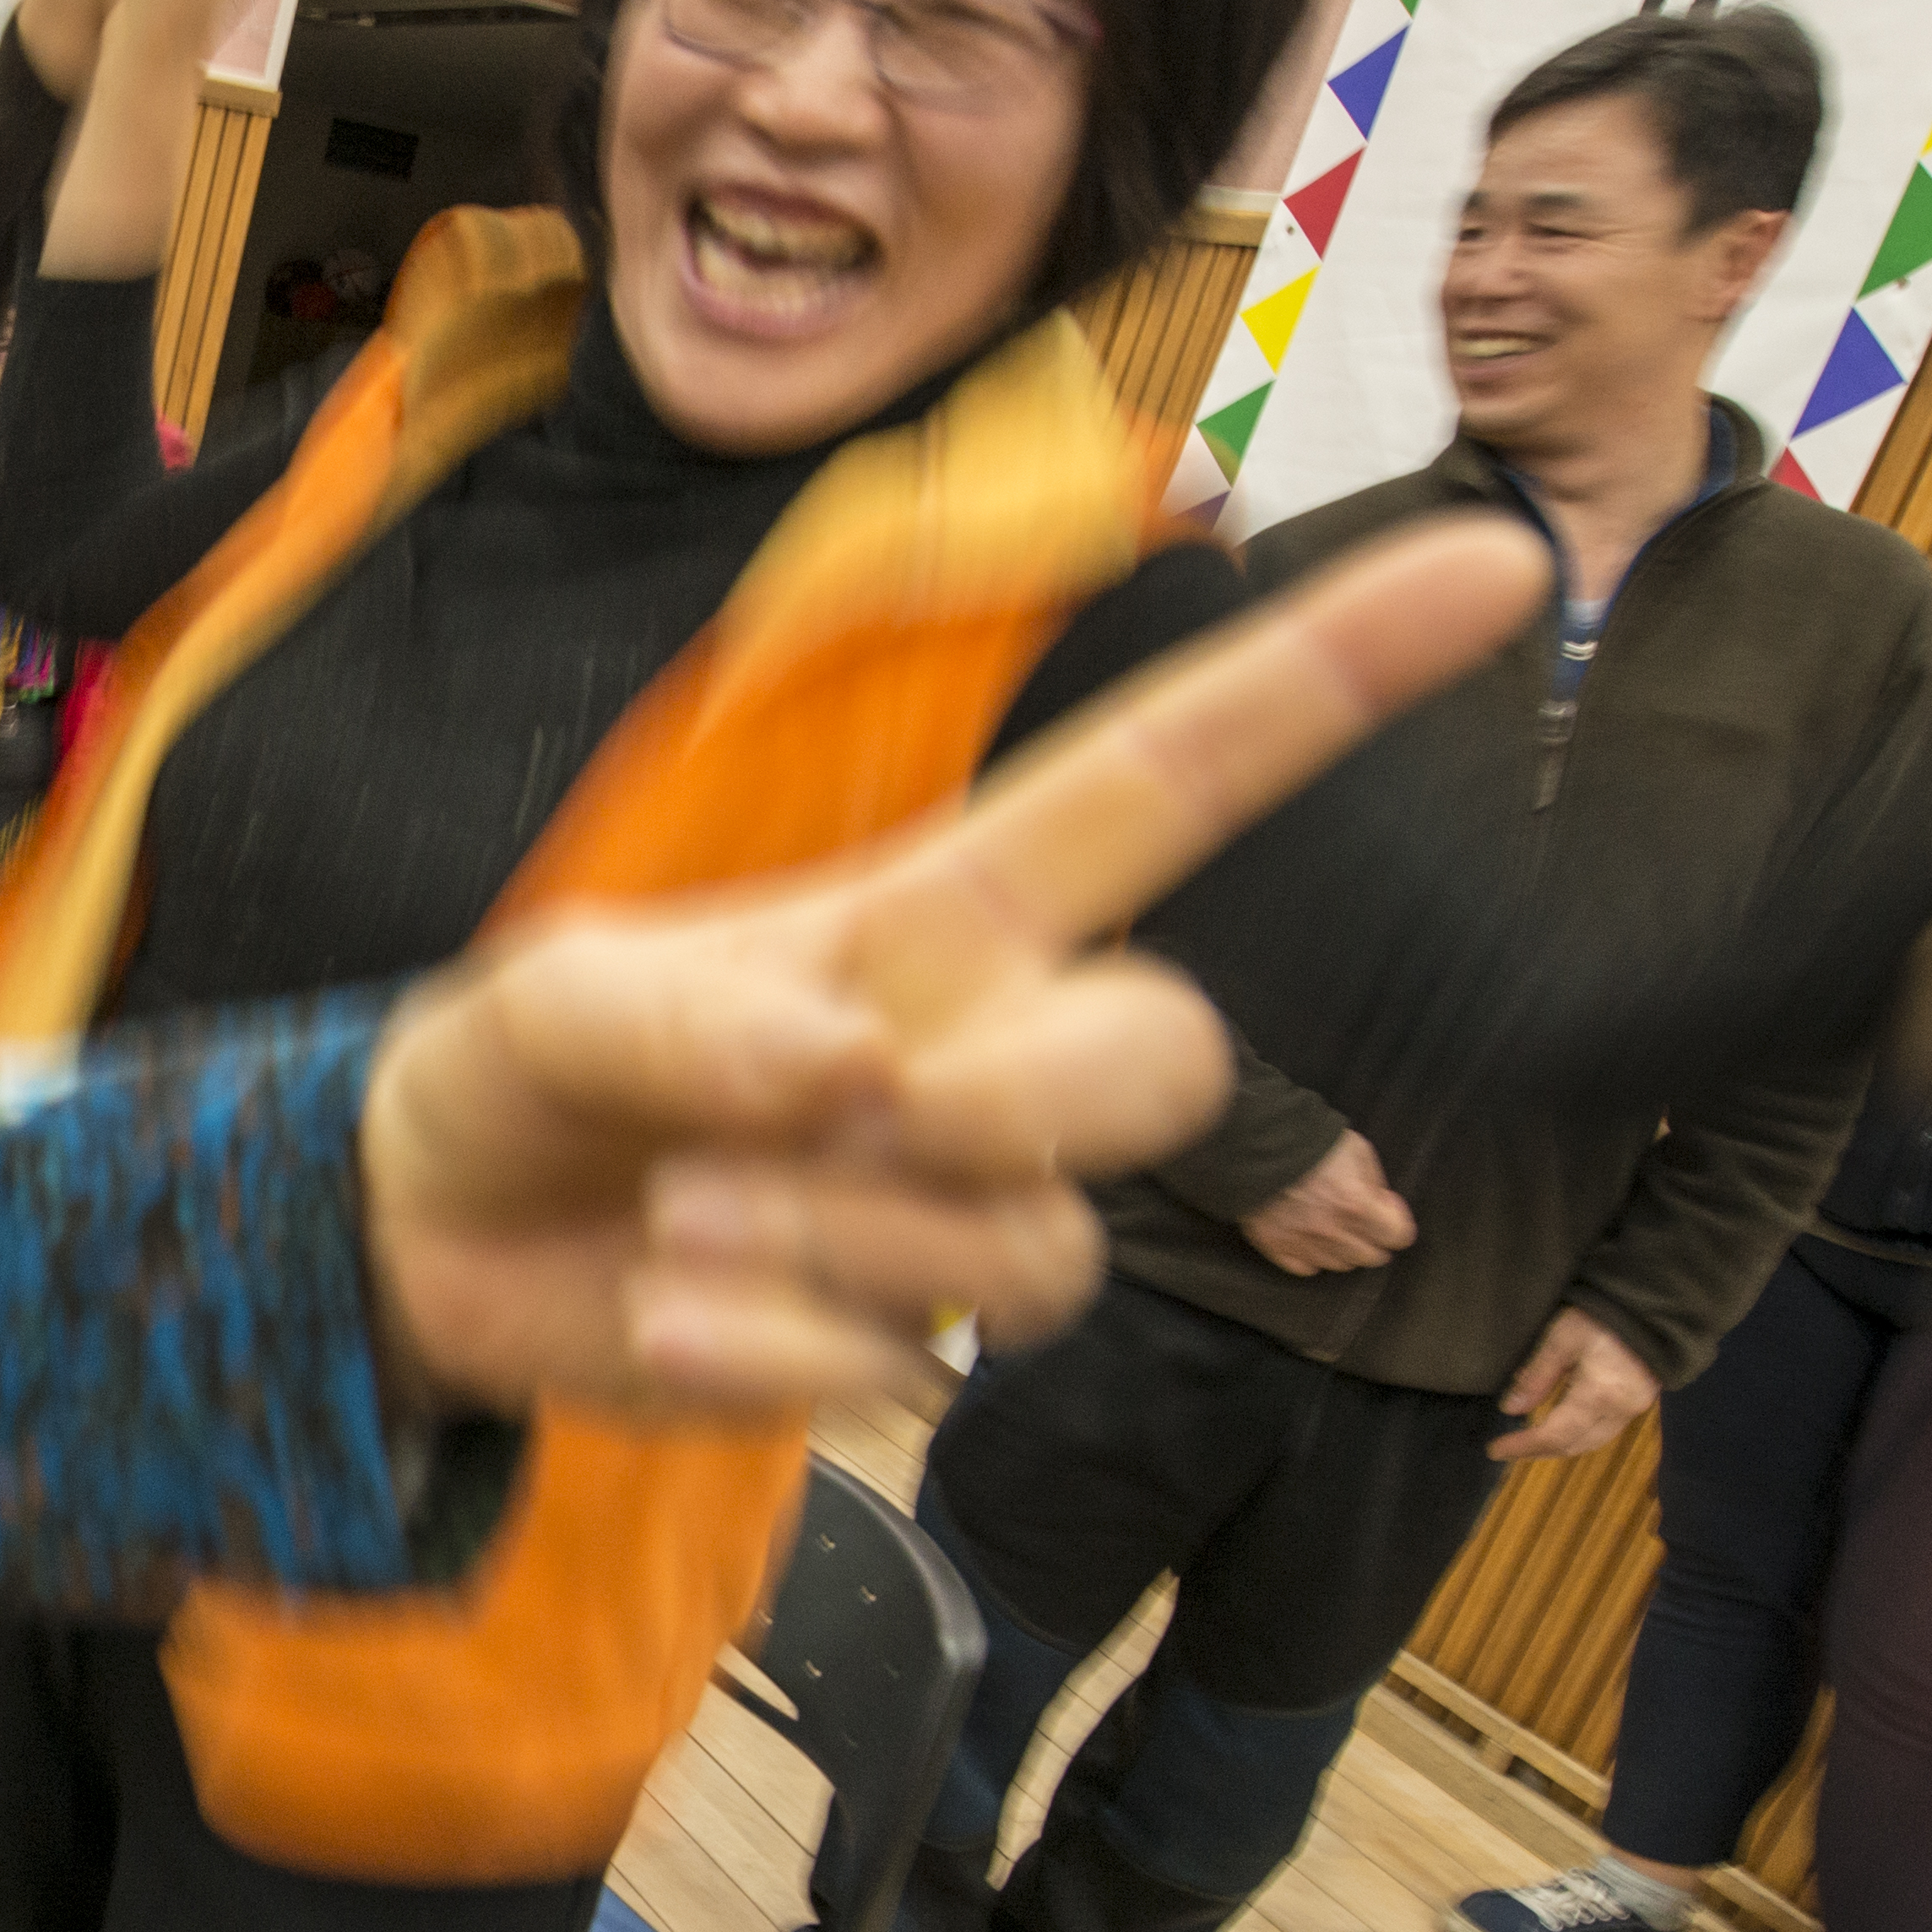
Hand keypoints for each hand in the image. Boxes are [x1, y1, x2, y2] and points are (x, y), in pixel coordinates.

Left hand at [357, 521, 1548, 1426]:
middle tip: (853, 1110)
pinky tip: (663, 1313)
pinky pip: (900, 1369)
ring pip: (1037, 1246)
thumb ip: (689, 1014)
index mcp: (938, 914)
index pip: (1166, 781)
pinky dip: (764, 1351)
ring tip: (681, 1219)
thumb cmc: (518, 1066)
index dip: (1330, 674)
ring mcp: (952, 1210)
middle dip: (1029, 1096)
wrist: (432, 1236)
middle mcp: (983, 1052)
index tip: (1498, 562)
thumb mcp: (550, 994)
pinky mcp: (898, 1348)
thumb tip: (853, 1069)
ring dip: (839, 1238)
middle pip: (1168, 1061)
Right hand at [1242, 1128, 1416, 1274]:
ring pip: (1338, 1265)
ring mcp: (1302, 1243)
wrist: (1256, 1144)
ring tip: (1331, 1228)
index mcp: (1357, 1206)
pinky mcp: (1275, 1247)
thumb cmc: (1311, 1142)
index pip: (1398, 1237)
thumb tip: (1380, 1205)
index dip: (1395, 1222)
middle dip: (1372, 1239)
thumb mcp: (1358, 1150)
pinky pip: (1304, 1269)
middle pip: (1371, 1257)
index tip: (1384, 1210)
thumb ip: (1374, 1184)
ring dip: (1341, 1250)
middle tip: (1360, 1220)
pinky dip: (1311, 1257)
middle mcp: (1333, 1233)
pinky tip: (1308, 1240)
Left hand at [1489, 1308, 1656, 1463]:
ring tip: (1530, 1443)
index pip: (1555, 1434)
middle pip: (1576, 1445)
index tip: (1495, 1449)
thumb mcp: (1562, 1339)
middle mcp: (1621, 1410)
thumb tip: (1511, 1409)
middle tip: (1508, 1450)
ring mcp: (1635, 1408)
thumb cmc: (1604, 1316)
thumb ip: (1537, 1376)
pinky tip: (1561, 1428)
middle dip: (1540, 1452)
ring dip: (1561, 1446)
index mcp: (1600, 1395)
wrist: (1652, 1307)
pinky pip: (1606, 1430)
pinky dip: (1580, 1435)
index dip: (1524, 1446)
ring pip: (1593, 1441)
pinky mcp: (1640, 1401)